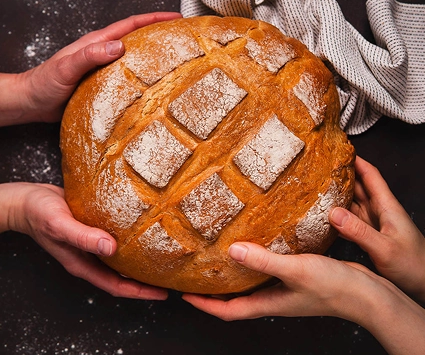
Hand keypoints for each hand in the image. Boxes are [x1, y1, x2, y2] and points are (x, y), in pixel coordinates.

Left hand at [0, 11, 181, 125]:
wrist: (32, 102)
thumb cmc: (45, 84)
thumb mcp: (66, 68)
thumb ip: (89, 55)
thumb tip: (119, 46)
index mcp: (97, 43)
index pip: (130, 26)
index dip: (153, 19)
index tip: (175, 17)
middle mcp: (103, 53)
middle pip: (136, 39)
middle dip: (159, 34)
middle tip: (182, 37)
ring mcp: (105, 68)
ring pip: (134, 59)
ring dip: (153, 56)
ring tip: (174, 61)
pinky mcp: (104, 84)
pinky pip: (129, 77)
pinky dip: (143, 77)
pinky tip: (152, 86)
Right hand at [0, 182, 167, 299]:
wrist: (27, 199)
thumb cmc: (39, 213)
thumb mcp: (60, 225)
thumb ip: (83, 237)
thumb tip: (111, 248)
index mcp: (83, 264)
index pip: (117, 285)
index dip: (140, 291)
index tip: (162, 293)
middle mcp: (90, 257)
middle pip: (123, 274)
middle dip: (145, 278)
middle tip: (170, 274)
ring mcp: (93, 243)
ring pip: (122, 257)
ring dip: (141, 259)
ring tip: (163, 255)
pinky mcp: (95, 228)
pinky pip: (117, 237)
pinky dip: (131, 238)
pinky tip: (144, 230)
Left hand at [183, 243, 375, 320]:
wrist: (366, 293)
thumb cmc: (333, 288)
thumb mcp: (295, 271)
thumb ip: (265, 261)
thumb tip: (233, 252)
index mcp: (270, 304)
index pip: (229, 311)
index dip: (206, 305)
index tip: (185, 295)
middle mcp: (274, 299)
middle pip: (237, 300)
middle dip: (216, 291)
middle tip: (199, 275)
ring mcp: (285, 289)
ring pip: (251, 285)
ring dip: (235, 276)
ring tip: (221, 258)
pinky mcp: (296, 277)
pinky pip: (268, 272)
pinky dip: (257, 263)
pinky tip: (258, 246)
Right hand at [329, 156, 424, 301]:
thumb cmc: (415, 267)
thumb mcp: (385, 249)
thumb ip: (359, 231)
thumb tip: (333, 213)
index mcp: (387, 207)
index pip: (371, 176)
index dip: (357, 161)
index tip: (340, 150)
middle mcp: (380, 212)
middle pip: (358, 186)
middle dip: (342, 174)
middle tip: (321, 166)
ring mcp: (374, 224)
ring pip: (352, 202)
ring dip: (337, 194)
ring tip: (318, 186)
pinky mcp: (369, 237)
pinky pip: (350, 220)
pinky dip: (337, 215)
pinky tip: (324, 216)